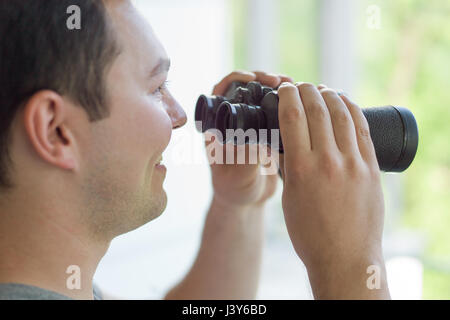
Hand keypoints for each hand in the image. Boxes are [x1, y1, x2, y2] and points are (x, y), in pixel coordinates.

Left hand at [206, 71, 292, 208]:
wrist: (249, 200)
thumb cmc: (235, 190)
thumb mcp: (238, 176)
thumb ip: (246, 159)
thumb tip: (261, 140)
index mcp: (218, 127)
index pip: (220, 92)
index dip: (234, 80)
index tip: (252, 79)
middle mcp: (233, 121)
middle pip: (244, 88)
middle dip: (262, 78)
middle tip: (279, 80)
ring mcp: (252, 125)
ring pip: (263, 95)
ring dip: (279, 88)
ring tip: (295, 86)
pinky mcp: (269, 130)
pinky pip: (278, 110)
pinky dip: (289, 102)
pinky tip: (303, 101)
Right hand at [277, 82, 387, 297]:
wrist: (345, 258)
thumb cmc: (311, 234)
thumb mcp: (289, 199)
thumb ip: (290, 167)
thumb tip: (289, 143)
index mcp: (302, 169)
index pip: (293, 118)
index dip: (288, 96)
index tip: (285, 88)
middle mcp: (328, 161)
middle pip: (318, 110)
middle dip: (307, 91)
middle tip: (301, 85)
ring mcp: (353, 163)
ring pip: (342, 115)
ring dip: (330, 96)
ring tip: (322, 90)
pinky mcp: (371, 169)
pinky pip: (362, 130)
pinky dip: (352, 111)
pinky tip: (345, 103)